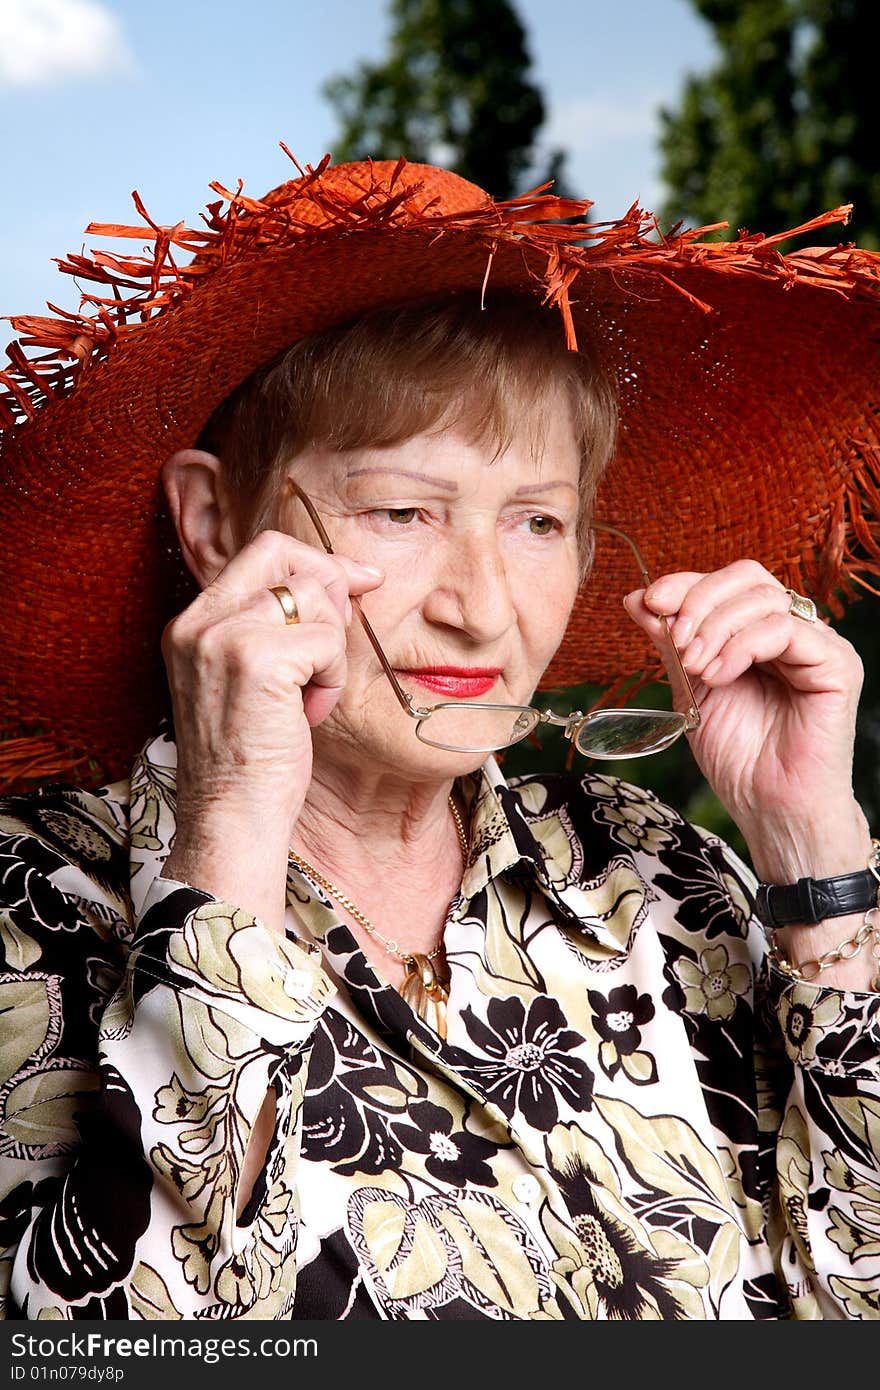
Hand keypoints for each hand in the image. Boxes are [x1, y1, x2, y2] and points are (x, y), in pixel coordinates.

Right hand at [161, 528, 383, 836]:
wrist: (231, 820)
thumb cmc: (250, 760)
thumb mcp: (248, 680)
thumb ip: (268, 629)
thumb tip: (336, 580)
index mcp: (192, 623)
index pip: (260, 553)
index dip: (315, 561)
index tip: (359, 580)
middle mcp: (198, 621)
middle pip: (283, 554)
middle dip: (331, 585)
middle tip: (338, 642)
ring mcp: (223, 636)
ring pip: (314, 596)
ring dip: (331, 649)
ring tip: (309, 697)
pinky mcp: (256, 658)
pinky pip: (327, 640)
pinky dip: (332, 678)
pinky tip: (309, 714)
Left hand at [623, 558, 864, 838]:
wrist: (768, 807)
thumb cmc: (737, 756)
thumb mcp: (690, 687)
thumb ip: (671, 642)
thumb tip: (636, 597)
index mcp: (760, 631)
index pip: (727, 583)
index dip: (686, 584)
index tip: (648, 602)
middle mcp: (794, 630)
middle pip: (748, 577)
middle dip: (700, 601)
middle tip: (676, 642)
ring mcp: (819, 644)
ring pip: (765, 599)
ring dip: (716, 628)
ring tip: (695, 667)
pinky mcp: (837, 664)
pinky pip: (786, 630)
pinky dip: (743, 646)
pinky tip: (719, 675)